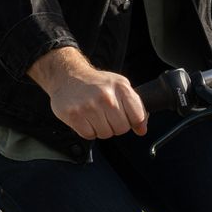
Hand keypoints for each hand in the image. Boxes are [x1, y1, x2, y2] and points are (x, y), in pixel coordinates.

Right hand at [29, 48, 147, 138]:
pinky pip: (89, 135)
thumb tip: (142, 129)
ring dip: (101, 129)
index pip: (138, 117)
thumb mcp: (120, 87)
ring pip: (105, 134)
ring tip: (95, 115)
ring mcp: (89, 106)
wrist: (69, 76)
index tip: (126, 117)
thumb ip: (135, 107)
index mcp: (121, 88)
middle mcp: (106, 96)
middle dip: (115, 126)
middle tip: (106, 115)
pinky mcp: (74, 115)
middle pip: (121, 128)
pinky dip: (88, 131)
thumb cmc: (96, 83)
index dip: (132, 121)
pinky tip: (85, 118)